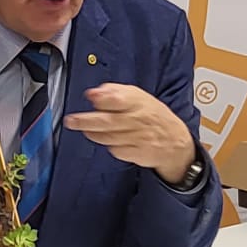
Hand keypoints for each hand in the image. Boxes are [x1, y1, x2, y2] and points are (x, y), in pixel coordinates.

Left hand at [64, 84, 196, 180]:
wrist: (175, 141)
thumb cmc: (153, 117)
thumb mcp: (139, 98)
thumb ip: (116, 92)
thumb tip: (94, 92)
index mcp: (139, 103)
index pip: (118, 99)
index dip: (102, 98)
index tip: (90, 96)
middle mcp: (138, 120)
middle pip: (107, 121)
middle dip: (85, 121)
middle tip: (71, 121)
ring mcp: (139, 138)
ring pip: (108, 137)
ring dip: (93, 134)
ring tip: (86, 130)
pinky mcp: (138, 153)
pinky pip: (116, 150)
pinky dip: (109, 146)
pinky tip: (110, 140)